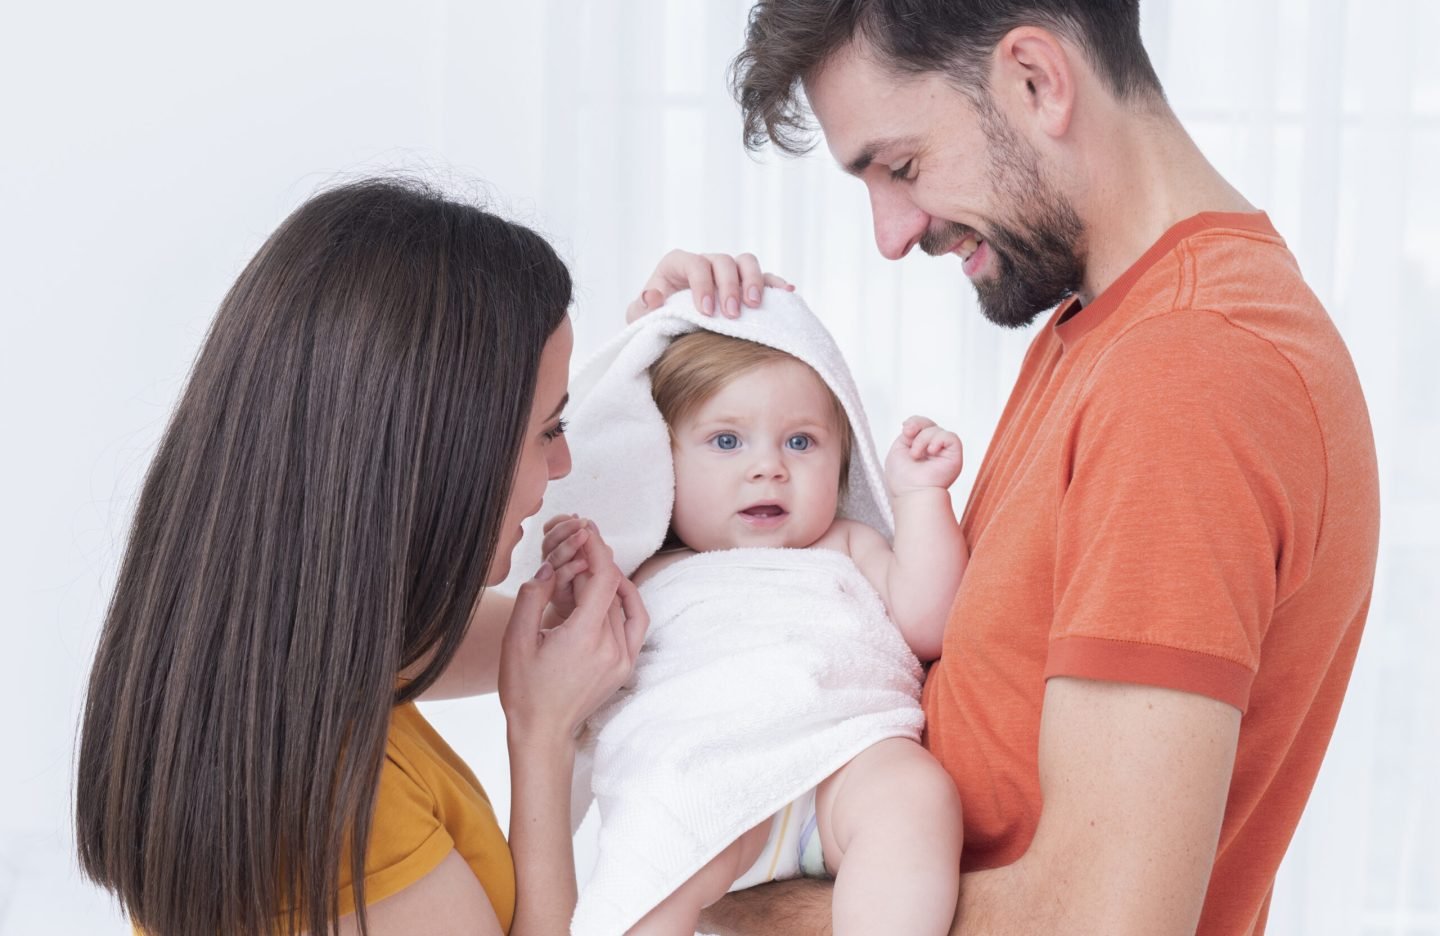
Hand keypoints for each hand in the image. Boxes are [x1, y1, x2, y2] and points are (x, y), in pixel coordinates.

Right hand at [499, 532, 647, 744]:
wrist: (543, 731)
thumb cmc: (524, 690)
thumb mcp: (516, 640)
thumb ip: (532, 597)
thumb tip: (550, 567)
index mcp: (585, 637)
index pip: (604, 578)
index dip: (597, 549)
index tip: (587, 531)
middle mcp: (612, 647)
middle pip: (610, 589)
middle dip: (592, 567)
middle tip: (571, 556)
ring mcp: (624, 658)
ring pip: (621, 604)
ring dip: (606, 584)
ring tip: (585, 574)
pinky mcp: (626, 666)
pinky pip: (635, 623)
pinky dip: (626, 602)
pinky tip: (612, 591)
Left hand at [627, 250, 794, 321]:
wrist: (670, 331)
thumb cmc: (655, 322)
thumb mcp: (641, 318)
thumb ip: (641, 308)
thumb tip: (651, 296)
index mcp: (678, 264)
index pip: (693, 264)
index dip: (702, 285)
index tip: (706, 312)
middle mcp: (705, 263)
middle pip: (722, 261)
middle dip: (729, 286)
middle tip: (732, 314)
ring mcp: (727, 272)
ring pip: (746, 261)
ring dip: (753, 280)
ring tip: (754, 306)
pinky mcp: (745, 284)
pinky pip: (765, 276)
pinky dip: (776, 283)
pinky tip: (787, 293)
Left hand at [885, 416, 962, 494]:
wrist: (910, 492)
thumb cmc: (902, 479)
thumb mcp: (898, 449)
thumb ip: (909, 434)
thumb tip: (915, 426)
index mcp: (920, 448)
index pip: (922, 425)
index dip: (914, 422)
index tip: (905, 430)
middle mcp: (934, 449)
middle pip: (930, 424)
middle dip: (917, 425)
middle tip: (908, 434)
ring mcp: (944, 453)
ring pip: (937, 430)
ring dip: (922, 439)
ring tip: (916, 455)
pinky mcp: (954, 456)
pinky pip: (950, 436)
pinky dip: (937, 440)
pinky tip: (930, 452)